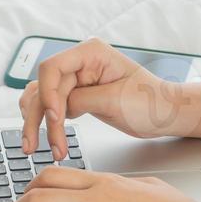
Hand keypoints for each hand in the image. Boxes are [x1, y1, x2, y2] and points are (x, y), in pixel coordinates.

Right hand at [19, 37, 198, 157]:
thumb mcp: (115, 100)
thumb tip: (54, 108)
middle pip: (43, 86)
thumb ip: (80, 100)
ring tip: (38, 148)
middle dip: (38, 117)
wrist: (166, 114)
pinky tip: (46, 139)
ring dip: (37, 123)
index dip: (48, 94)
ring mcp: (78, 79)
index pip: (52, 68)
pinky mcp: (78, 96)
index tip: (55, 119)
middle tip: (35, 145)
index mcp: (91, 53)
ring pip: (42, 98)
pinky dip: (46, 123)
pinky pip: (51, 106)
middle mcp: (81, 62)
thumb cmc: (151, 102)